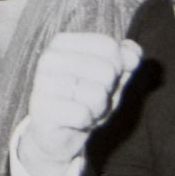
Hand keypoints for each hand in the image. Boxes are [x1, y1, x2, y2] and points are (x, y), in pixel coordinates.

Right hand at [19, 31, 142, 175]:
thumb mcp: (112, 77)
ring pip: (98, 95)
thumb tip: (133, 53)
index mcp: (63, 42)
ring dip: (98, 109)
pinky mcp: (41, 108)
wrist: (58, 133)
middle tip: (92, 98)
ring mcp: (42, 82)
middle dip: (108, 91)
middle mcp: (49, 57)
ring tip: (84, 109)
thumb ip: (126, 60)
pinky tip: (74, 121)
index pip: (109, 46)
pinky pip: (83, 115)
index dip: (118, 68)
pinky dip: (86, 121)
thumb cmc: (85, 98)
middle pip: (107, 70)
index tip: (102, 78)